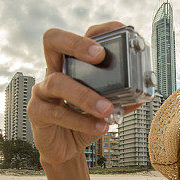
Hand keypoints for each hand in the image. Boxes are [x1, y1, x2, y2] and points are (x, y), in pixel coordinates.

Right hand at [28, 21, 122, 165]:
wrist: (66, 149)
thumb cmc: (84, 123)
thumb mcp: (107, 109)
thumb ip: (121, 100)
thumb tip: (142, 95)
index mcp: (73, 65)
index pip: (82, 36)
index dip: (100, 30)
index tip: (122, 31)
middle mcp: (55, 71)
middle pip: (53, 40)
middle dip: (76, 43)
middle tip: (99, 55)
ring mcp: (43, 90)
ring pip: (57, 81)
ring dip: (85, 95)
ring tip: (107, 109)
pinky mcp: (37, 112)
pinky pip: (57, 113)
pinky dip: (81, 121)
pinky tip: (99, 127)